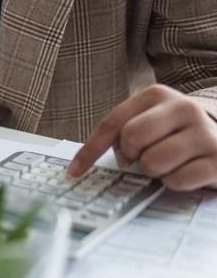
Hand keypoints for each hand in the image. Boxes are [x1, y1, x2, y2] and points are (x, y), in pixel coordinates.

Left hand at [68, 84, 216, 189]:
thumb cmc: (176, 134)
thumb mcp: (149, 122)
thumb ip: (123, 132)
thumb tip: (115, 161)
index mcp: (158, 95)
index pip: (113, 123)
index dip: (90, 150)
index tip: (74, 172)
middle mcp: (184, 108)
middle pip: (131, 138)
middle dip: (132, 155)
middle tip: (145, 156)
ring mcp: (205, 133)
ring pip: (153, 163)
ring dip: (155, 171)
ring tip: (170, 163)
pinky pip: (176, 181)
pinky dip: (175, 182)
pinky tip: (187, 171)